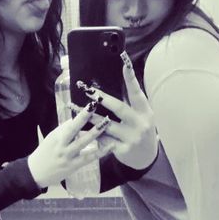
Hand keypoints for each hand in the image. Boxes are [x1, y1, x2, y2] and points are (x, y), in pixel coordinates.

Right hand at [28, 102, 110, 187]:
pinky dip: (101, 152)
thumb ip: (64, 131)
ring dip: (95, 132)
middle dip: (84, 118)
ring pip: (82, 143)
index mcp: (56, 136)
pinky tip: (111, 146)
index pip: (69, 123)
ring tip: (106, 123)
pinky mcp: (73, 166)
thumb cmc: (44, 153)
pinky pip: (89, 158)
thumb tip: (77, 120)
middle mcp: (61, 145)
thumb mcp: (51, 139)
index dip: (80, 114)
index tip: (90, 104)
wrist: (36, 173)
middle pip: (73, 129)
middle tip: (95, 107)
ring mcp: (68, 156)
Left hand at [80, 52, 158, 169]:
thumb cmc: (139, 130)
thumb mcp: (140, 116)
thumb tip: (111, 83)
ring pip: (105, 125)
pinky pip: (103, 139)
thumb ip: (129, 103)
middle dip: (101, 98)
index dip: (130, 77)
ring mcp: (131, 138)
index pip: (136, 92)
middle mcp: (140, 124)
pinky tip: (78, 128)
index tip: (124, 61)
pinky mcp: (122, 150)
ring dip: (88, 116)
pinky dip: (91, 133)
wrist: (145, 158)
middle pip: (118, 108)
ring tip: (73, 106)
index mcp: (145, 112)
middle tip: (87, 89)